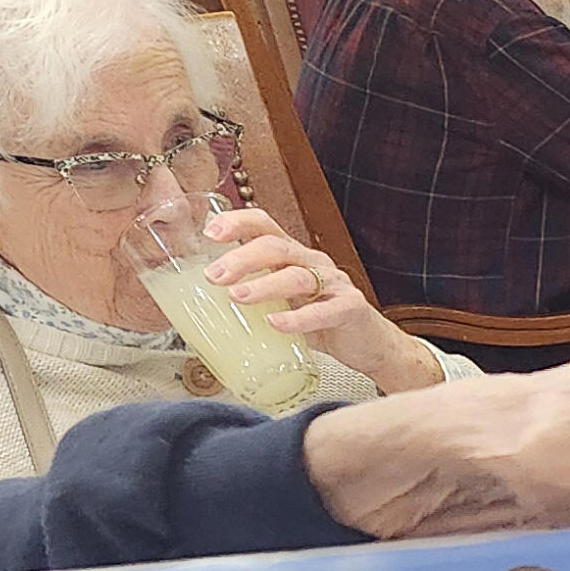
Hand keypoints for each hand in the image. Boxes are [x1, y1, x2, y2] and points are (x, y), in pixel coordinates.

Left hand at [201, 208, 443, 394]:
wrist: (370, 347)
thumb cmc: (321, 325)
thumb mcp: (283, 304)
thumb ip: (254, 299)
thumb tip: (199, 310)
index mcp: (294, 256)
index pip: (264, 224)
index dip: (237, 222)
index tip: (210, 234)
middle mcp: (313, 263)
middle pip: (277, 246)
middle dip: (242, 258)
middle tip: (215, 276)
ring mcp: (335, 284)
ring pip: (297, 276)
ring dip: (264, 285)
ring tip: (237, 297)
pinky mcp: (352, 309)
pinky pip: (325, 310)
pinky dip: (299, 318)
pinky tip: (277, 324)